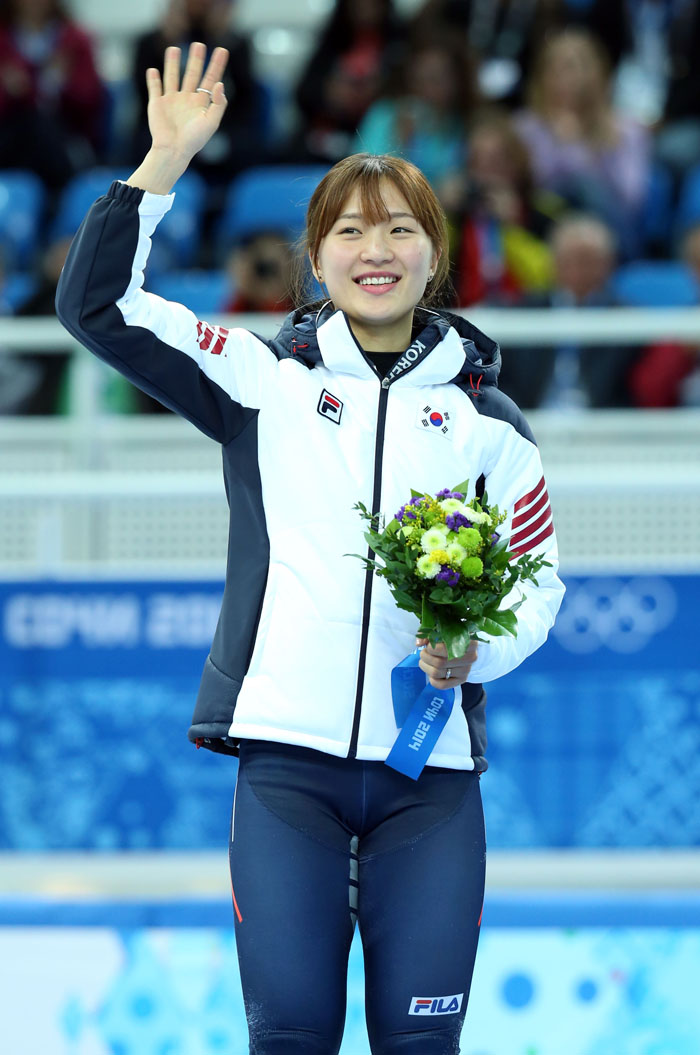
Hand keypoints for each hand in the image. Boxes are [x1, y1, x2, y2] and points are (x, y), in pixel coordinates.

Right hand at [127, 42, 228, 193]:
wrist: (173, 150)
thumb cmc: (194, 140)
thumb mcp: (211, 123)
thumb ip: (218, 103)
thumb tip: (219, 83)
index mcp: (201, 104)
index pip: (211, 80)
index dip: (217, 65)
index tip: (222, 50)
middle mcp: (186, 100)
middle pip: (192, 74)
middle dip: (196, 59)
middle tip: (199, 45)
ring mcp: (171, 101)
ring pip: (172, 77)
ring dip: (172, 63)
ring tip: (174, 49)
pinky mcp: (157, 104)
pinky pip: (155, 88)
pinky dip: (153, 79)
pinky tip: (153, 70)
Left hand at [416, 638, 477, 688]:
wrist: (467, 647)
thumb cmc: (453, 635)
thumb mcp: (443, 628)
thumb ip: (429, 632)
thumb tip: (419, 643)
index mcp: (468, 641)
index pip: (443, 649)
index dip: (431, 647)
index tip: (429, 645)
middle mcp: (470, 657)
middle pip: (438, 662)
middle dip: (425, 657)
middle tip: (424, 653)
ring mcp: (466, 670)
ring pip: (436, 673)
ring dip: (425, 666)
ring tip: (426, 660)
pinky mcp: (462, 680)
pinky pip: (441, 685)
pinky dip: (432, 679)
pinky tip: (432, 672)